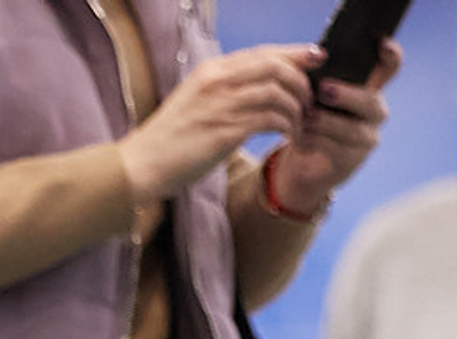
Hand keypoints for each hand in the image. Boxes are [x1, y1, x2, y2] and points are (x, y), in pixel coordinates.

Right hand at [120, 45, 316, 203]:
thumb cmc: (167, 143)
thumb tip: (256, 91)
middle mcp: (218, 81)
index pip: (263, 53)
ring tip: (300, 124)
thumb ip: (224, 92)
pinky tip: (288, 136)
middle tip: (310, 101)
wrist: (140, 166)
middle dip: (301, 81)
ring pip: (277, 91)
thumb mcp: (195, 104)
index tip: (316, 58)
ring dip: (296, 107)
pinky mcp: (224, 130)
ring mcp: (221, 105)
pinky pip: (269, 118)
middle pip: (276, 66)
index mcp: (212, 71)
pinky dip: (286, 126)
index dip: (295, 53)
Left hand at [265, 40, 401, 215]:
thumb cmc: (310, 118)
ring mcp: (366, 138)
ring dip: (326, 122)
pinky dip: (316, 141)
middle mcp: (374, 112)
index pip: (390, 68)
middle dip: (347, 95)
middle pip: (371, 101)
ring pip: (352, 129)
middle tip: (323, 89)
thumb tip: (315, 55)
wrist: (301, 161)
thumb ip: (320, 74)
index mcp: (370, 88)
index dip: (392, 56)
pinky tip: (300, 137)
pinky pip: (337, 150)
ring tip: (306, 117)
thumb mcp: (313, 93)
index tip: (383, 43)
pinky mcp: (351, 161)